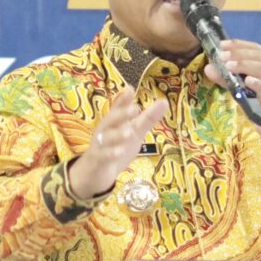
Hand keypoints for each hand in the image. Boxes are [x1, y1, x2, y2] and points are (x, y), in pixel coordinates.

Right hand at [65, 89, 166, 203]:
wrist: (96, 171)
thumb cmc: (117, 146)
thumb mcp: (135, 132)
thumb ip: (148, 118)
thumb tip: (164, 101)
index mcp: (114, 121)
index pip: (118, 107)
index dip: (123, 99)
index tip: (131, 89)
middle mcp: (106, 130)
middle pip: (111, 120)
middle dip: (122, 114)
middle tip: (135, 109)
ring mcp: (100, 145)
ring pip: (107, 138)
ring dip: (117, 135)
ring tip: (129, 132)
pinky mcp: (98, 160)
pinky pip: (103, 155)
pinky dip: (110, 153)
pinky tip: (119, 152)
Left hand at [203, 40, 260, 149]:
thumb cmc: (259, 102)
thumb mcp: (241, 87)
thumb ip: (227, 77)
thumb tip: (208, 68)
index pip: (255, 48)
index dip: (239, 45)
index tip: (222, 45)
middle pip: (258, 56)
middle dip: (239, 55)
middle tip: (223, 57)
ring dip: (245, 65)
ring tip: (229, 66)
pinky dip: (257, 82)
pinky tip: (247, 81)